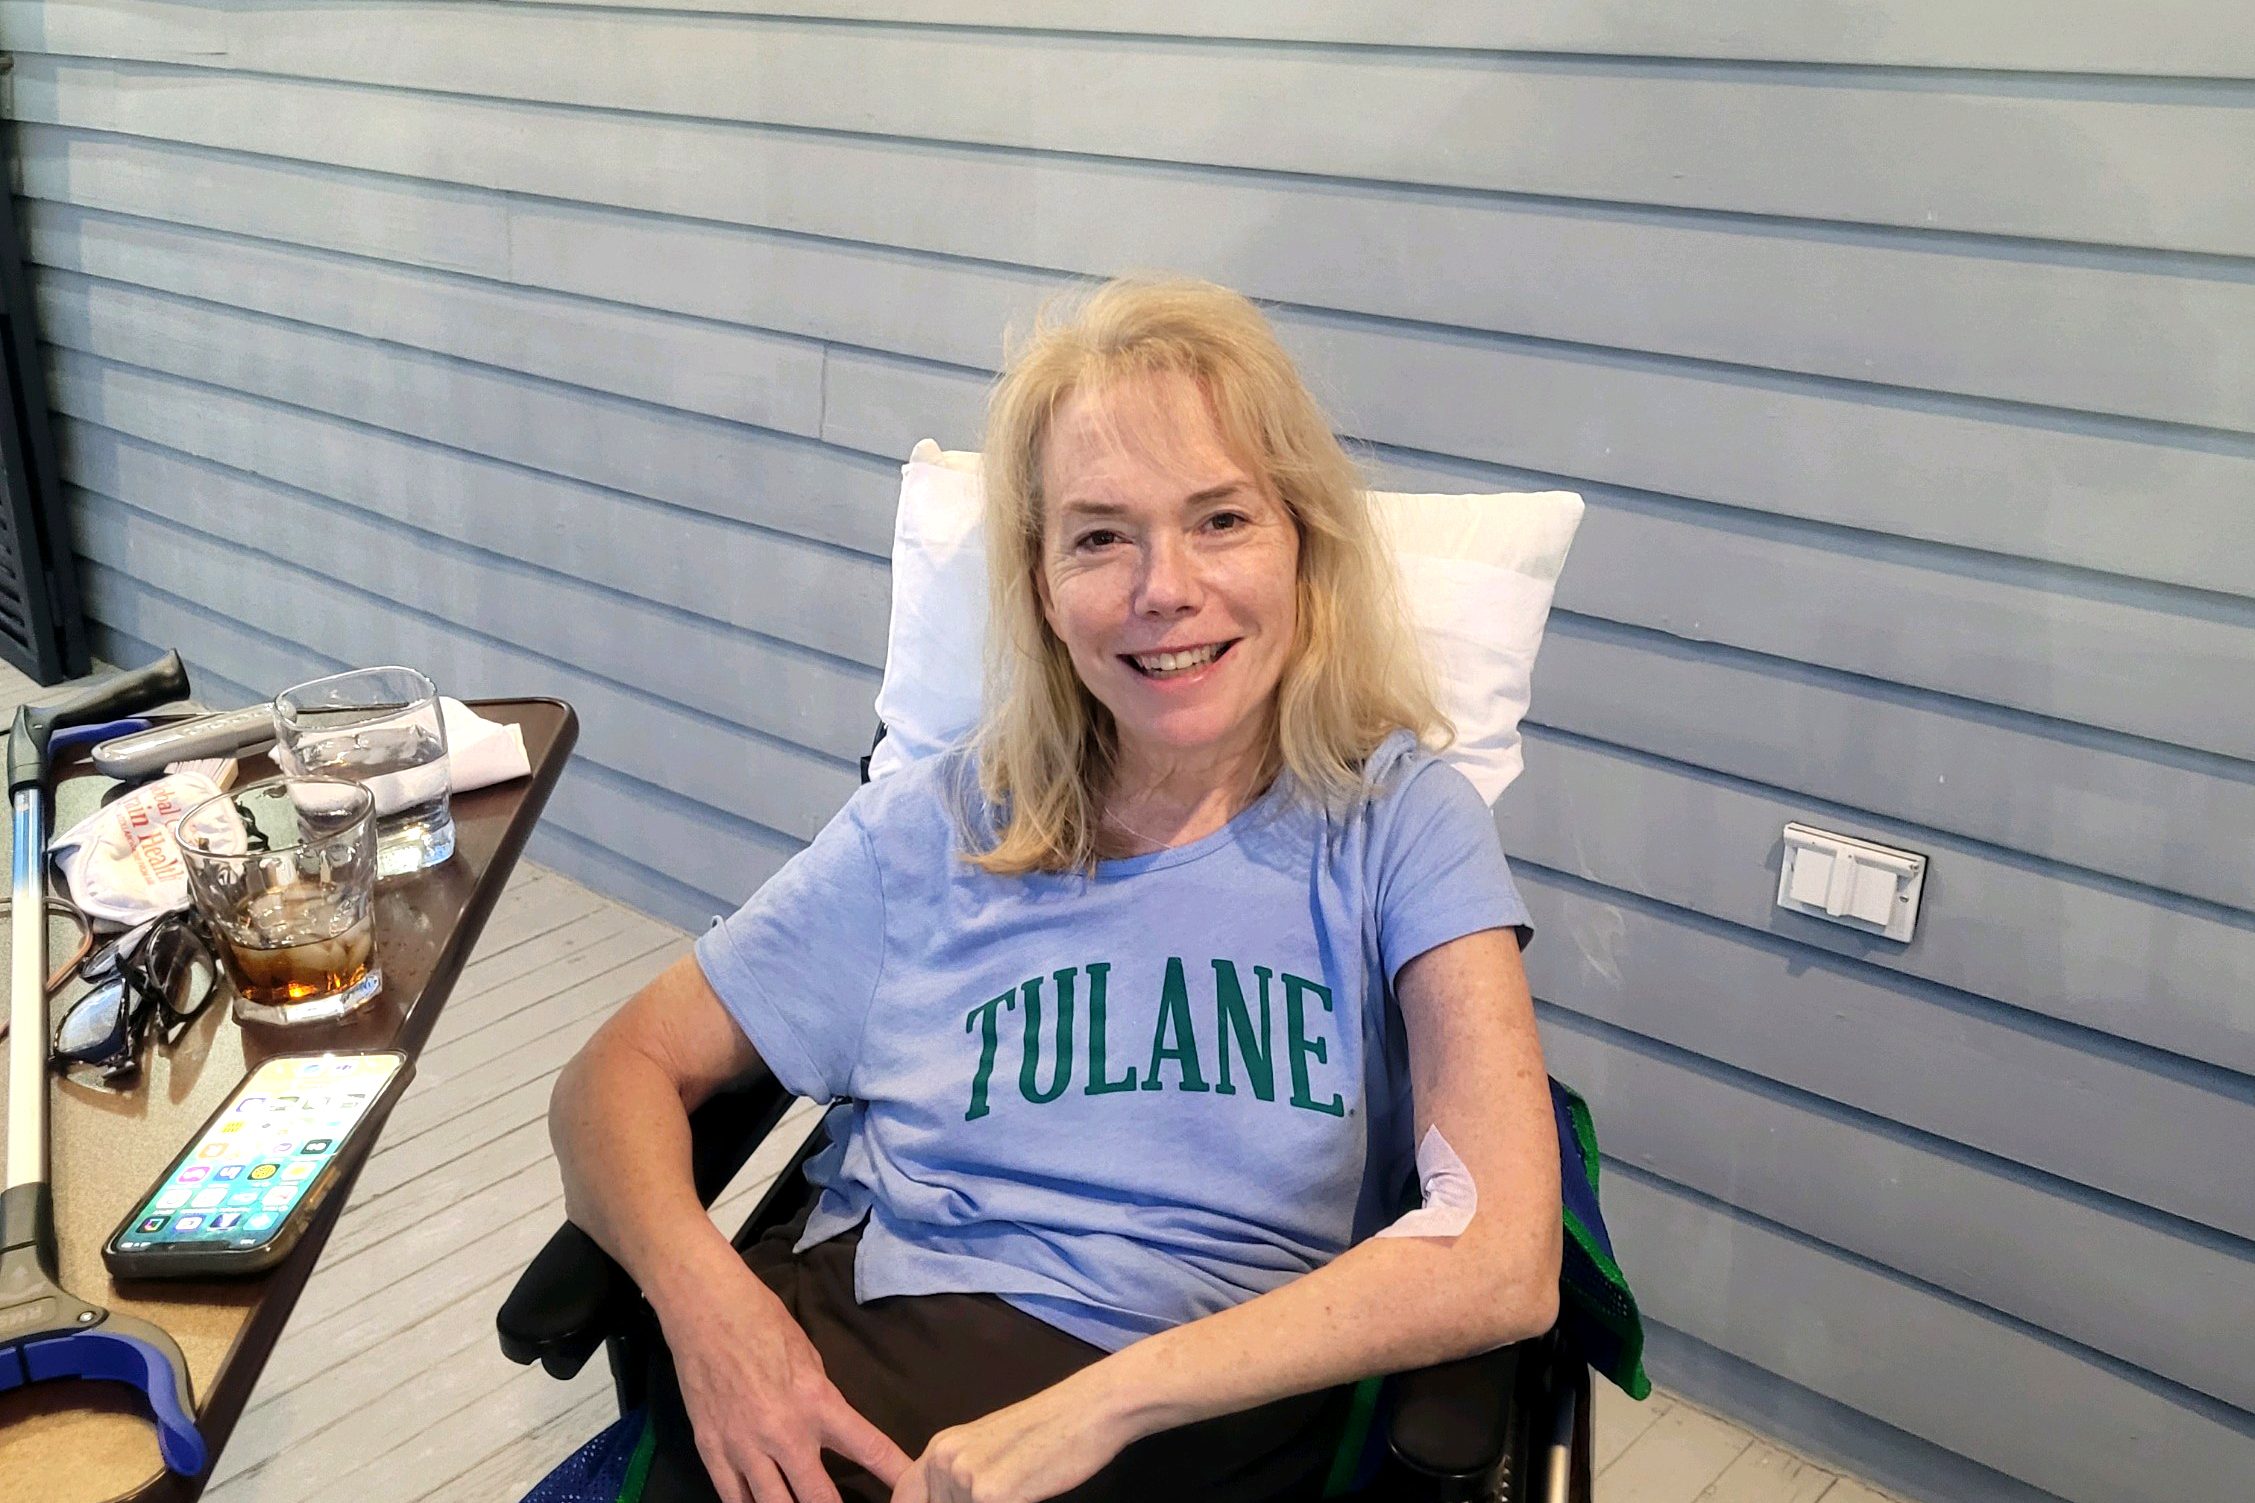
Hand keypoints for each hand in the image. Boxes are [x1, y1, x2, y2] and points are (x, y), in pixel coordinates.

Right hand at [655, 1247, 910, 1502]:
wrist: (706, 1311)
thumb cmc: (763, 1322)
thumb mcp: (809, 1358)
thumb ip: (820, 1401)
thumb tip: (826, 1430)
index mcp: (817, 1402)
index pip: (868, 1448)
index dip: (893, 1472)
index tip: (910, 1488)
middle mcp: (785, 1433)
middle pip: (818, 1497)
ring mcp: (744, 1447)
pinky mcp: (711, 1450)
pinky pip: (733, 1498)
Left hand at [890, 1375, 1131, 1502]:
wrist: (1088, 1409)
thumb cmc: (1049, 1432)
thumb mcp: (990, 1450)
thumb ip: (959, 1480)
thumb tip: (945, 1500)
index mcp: (939, 1448)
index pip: (905, 1499)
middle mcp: (943, 1460)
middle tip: (1007, 1493)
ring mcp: (965, 1478)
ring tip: (1020, 1493)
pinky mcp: (992, 1495)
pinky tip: (1029, 1497)